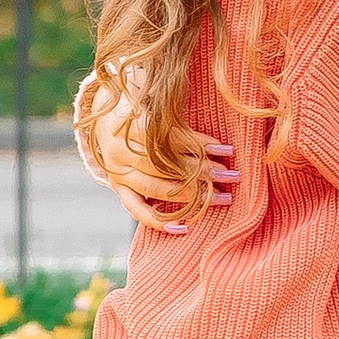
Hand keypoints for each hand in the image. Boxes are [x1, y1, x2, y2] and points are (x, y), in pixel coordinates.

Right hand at [88, 82, 238, 237]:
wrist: (107, 120)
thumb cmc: (143, 111)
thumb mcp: (162, 110)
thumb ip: (188, 130)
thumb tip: (224, 150)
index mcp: (131, 126)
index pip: (171, 140)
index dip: (201, 146)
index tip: (228, 152)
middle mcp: (121, 152)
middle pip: (167, 166)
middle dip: (203, 172)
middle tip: (232, 176)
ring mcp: (118, 173)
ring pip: (157, 189)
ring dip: (193, 196)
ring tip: (223, 198)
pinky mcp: (119, 188)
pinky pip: (137, 210)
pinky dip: (159, 222)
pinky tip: (183, 228)